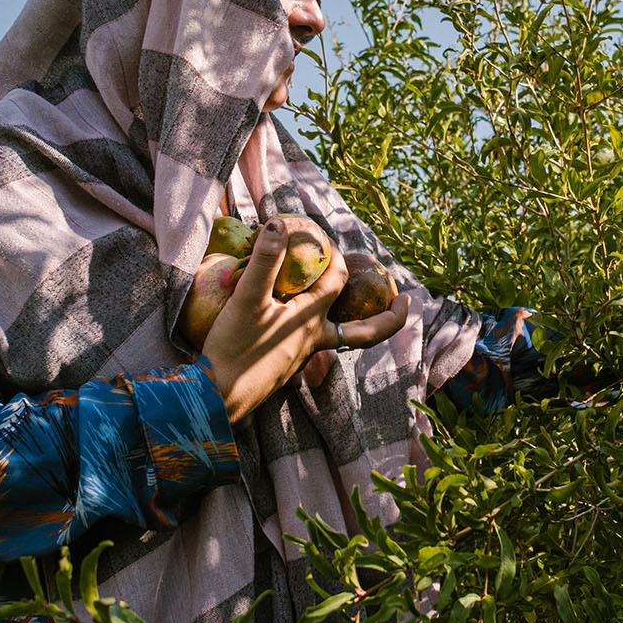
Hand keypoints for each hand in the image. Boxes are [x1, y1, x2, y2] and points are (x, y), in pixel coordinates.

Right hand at [199, 218, 409, 422]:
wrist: (216, 397)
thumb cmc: (233, 348)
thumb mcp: (247, 299)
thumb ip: (265, 262)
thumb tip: (279, 224)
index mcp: (309, 320)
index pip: (337, 281)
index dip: (335, 255)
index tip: (328, 239)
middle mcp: (313, 341)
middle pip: (365, 332)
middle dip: (389, 317)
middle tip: (405, 301)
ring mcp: (301, 357)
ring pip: (342, 338)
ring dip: (356, 321)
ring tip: (362, 305)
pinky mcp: (286, 367)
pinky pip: (315, 344)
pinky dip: (322, 328)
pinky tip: (304, 319)